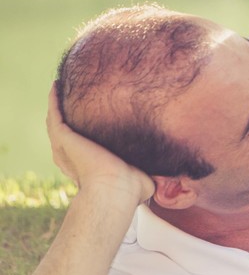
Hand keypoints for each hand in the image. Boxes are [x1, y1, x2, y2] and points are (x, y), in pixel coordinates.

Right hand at [47, 86, 153, 205]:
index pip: (80, 143)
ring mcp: (65, 145)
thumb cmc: (132, 188)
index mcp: (87, 163)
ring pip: (56, 120)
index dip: (81, 131)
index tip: (90, 115)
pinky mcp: (64, 137)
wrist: (116, 188)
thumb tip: (168, 173)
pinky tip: (56, 85)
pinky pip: (55, 113)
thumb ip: (148, 170)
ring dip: (56, 104)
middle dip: (65, 113)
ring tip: (59, 86)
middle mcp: (71, 155)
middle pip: (64, 130)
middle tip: (69, 95)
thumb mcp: (141, 176)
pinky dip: (53, 99)